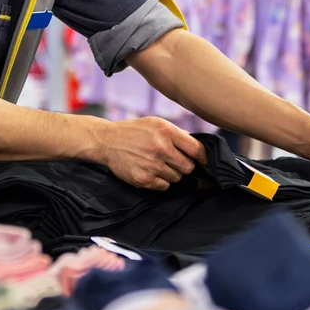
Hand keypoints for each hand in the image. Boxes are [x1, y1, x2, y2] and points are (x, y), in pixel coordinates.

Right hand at [92, 117, 206, 190]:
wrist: (107, 141)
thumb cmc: (134, 131)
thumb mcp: (156, 123)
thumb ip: (177, 133)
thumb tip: (196, 145)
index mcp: (166, 131)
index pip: (197, 149)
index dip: (203, 157)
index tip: (203, 161)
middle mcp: (161, 148)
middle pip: (188, 167)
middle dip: (185, 166)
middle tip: (175, 161)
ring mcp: (152, 165)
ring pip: (177, 178)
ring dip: (172, 173)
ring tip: (158, 163)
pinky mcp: (144, 179)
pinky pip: (164, 186)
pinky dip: (161, 181)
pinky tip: (151, 170)